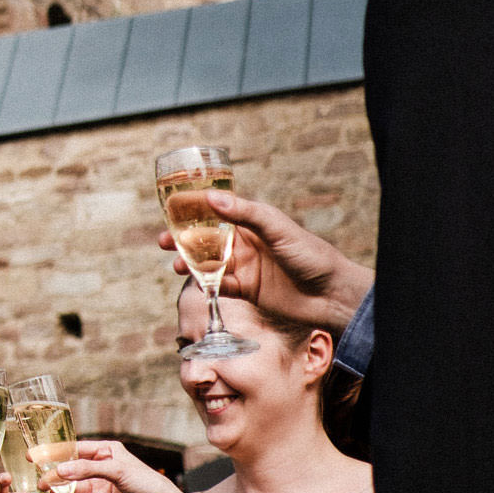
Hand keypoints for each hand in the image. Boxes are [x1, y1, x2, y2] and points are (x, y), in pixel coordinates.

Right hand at [49, 440, 186, 492]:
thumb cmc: (148, 484)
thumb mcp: (117, 470)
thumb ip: (87, 469)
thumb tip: (62, 469)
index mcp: (106, 452)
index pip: (75, 450)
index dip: (55, 453)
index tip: (35, 456)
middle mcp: (101, 469)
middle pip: (72, 472)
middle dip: (56, 478)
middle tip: (41, 483)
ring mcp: (102, 488)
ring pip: (76, 491)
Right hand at [155, 191, 371, 333]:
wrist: (332, 294)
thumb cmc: (310, 254)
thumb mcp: (277, 228)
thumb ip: (245, 213)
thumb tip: (211, 198)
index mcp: (250, 223)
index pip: (215, 212)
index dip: (192, 211)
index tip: (170, 209)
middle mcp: (243, 244)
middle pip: (204, 239)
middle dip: (181, 240)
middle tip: (161, 241)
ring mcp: (243, 267)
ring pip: (207, 263)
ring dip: (189, 263)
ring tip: (175, 265)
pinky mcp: (246, 291)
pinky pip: (219, 286)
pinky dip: (206, 284)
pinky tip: (200, 283)